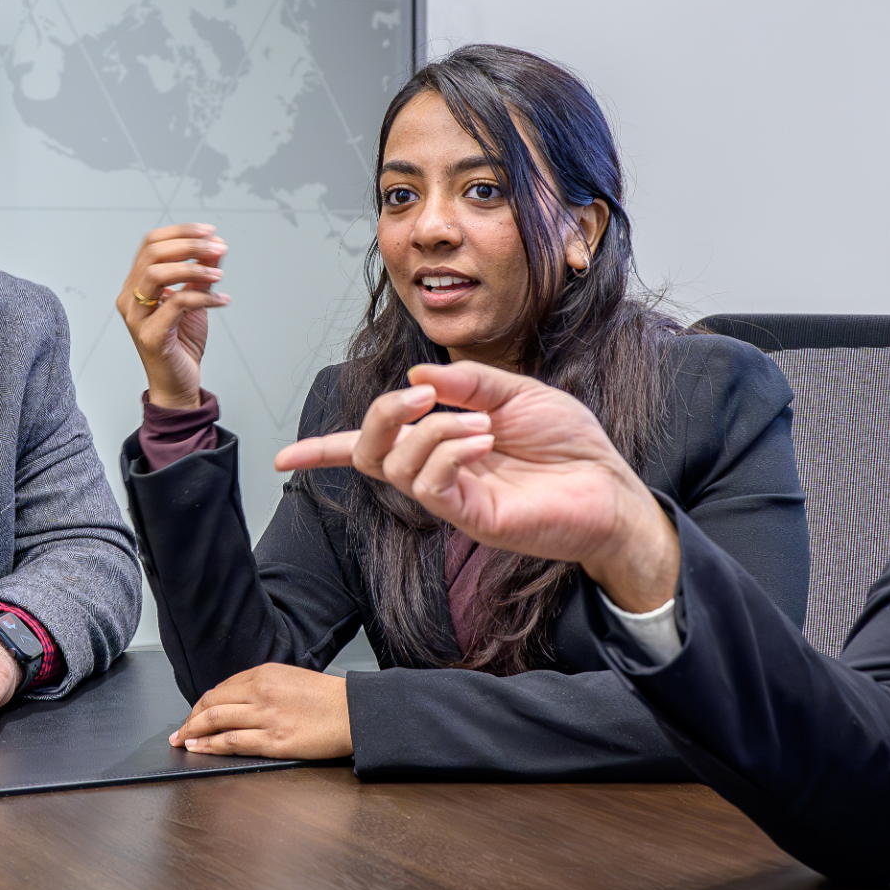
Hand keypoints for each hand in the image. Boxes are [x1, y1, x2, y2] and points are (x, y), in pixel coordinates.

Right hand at [116, 224, 228, 409]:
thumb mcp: (196, 301)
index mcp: (136, 285)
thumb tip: (216, 246)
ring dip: (193, 268)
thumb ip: (202, 274)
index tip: (209, 232)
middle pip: (153, 254)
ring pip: (156, 274)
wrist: (178, 384)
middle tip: (217, 247)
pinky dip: (204, 298)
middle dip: (189, 245)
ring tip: (219, 273)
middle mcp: (130, 298)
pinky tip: (222, 301)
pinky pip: (177, 304)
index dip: (180, 232)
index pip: (150, 244)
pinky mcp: (150, 335)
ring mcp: (137, 317)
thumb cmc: (181, 343)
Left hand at [169, 664, 351, 758]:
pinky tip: (200, 748)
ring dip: (193, 732)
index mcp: (264, 673)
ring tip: (182, 740)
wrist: (353, 712)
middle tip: (179, 730)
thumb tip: (237, 700)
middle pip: (212, 703)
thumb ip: (262, 686)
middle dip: (190, 718)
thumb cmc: (325, 698)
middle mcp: (260, 692)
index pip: (221, 688)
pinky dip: (210, 746)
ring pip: (215, 721)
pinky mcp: (273, 740)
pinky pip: (231, 742)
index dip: (202, 704)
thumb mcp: (290, 678)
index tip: (194, 714)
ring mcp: (265, 717)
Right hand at [274, 361, 680, 612]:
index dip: (323, 451)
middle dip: (381, 414)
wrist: (609, 486)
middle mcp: (437, 471)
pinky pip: (429, 483)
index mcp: (442, 440)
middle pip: (369, 451)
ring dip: (428, 429)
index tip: (280, 457)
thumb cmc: (570, 444)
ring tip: (478, 423)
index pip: (373, 447)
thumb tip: (419, 374)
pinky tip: (483, 440)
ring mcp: (450, 496)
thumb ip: (468, 381)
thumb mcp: (518, 391)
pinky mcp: (469, 515)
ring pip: (395, 464)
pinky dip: (447, 450)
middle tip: (421, 395)